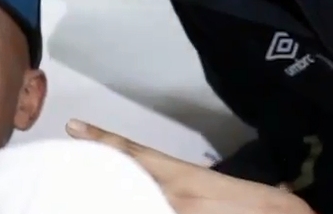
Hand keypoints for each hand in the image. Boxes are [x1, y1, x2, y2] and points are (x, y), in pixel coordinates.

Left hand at [66, 119, 311, 213]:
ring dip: (112, 196)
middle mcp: (172, 196)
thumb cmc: (267, 207)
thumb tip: (183, 187)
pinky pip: (145, 212)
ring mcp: (174, 213)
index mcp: (184, 178)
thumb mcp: (226, 189)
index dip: (103, 140)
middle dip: (95, 172)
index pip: (136, 154)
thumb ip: (199, 186)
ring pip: (131, 200)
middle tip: (64, 165)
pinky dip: (132, 204)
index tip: (74, 127)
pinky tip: (122, 202)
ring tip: (80, 191)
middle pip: (123, 179)